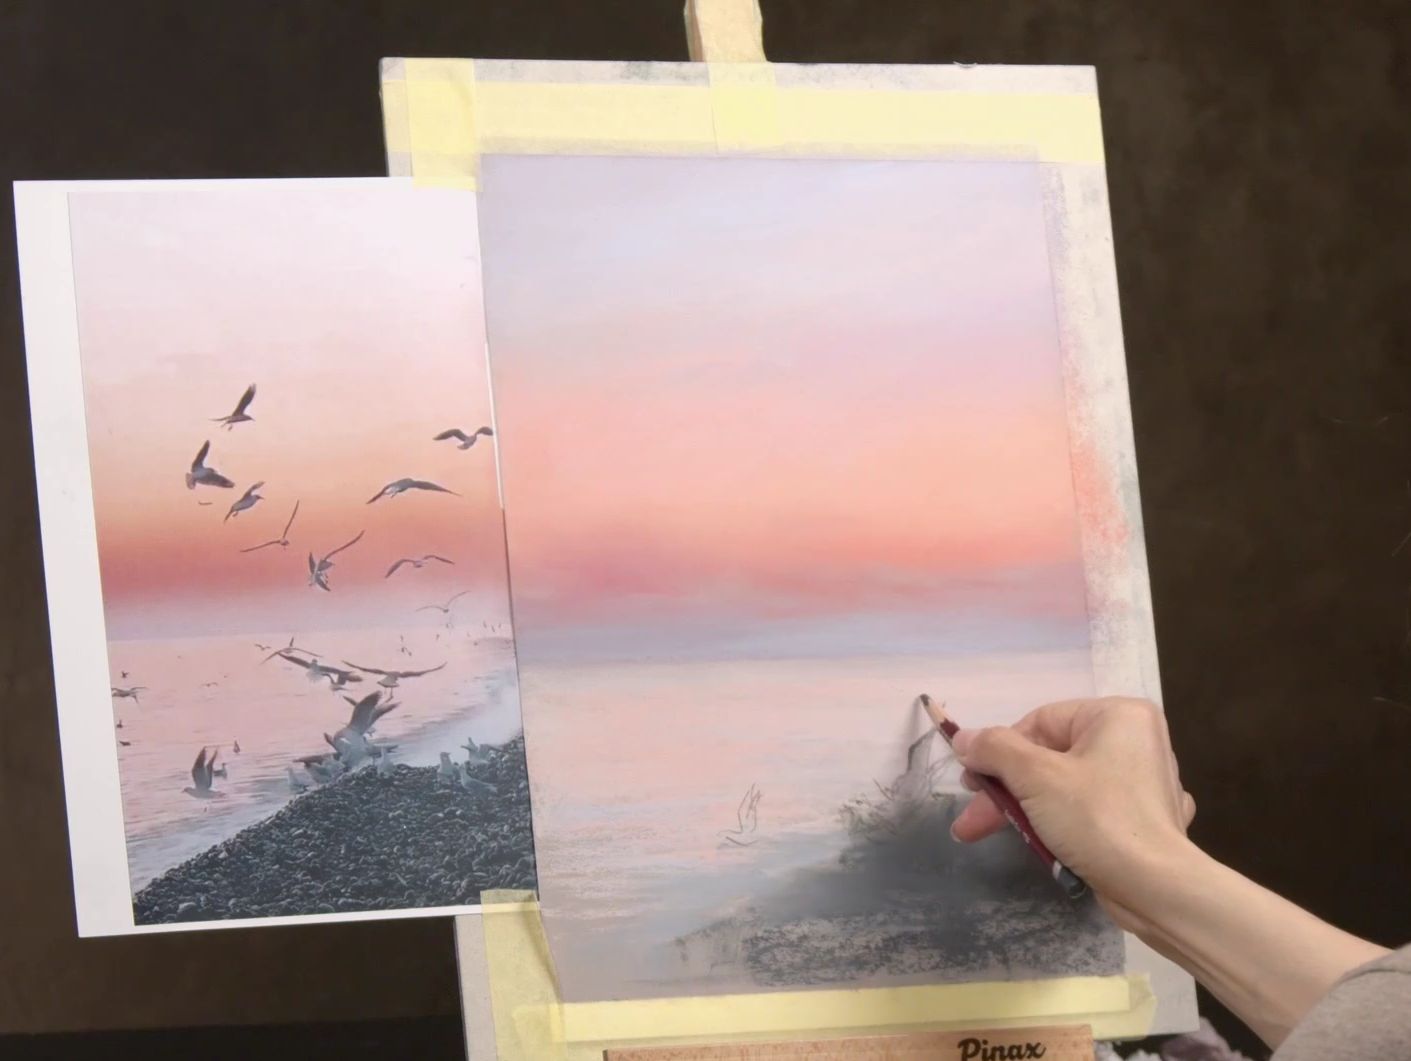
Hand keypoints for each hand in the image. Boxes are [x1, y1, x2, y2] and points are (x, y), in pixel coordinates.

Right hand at [949, 696, 1196, 930]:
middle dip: (1006, 790)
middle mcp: (1136, 741)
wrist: (1157, 891)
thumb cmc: (1097, 819)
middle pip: (1050, 756)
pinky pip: (1093, 811)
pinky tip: (1048, 844)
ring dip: (1025, 810)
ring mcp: (1144, 783)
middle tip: (972, 819)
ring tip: (989, 835)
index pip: (1040, 721)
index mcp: (1118, 716)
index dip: (999, 751)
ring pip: (1067, 786)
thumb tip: (963, 738)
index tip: (972, 784)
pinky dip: (1065, 824)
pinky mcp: (1145, 821)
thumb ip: (994, 749)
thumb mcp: (1035, 776)